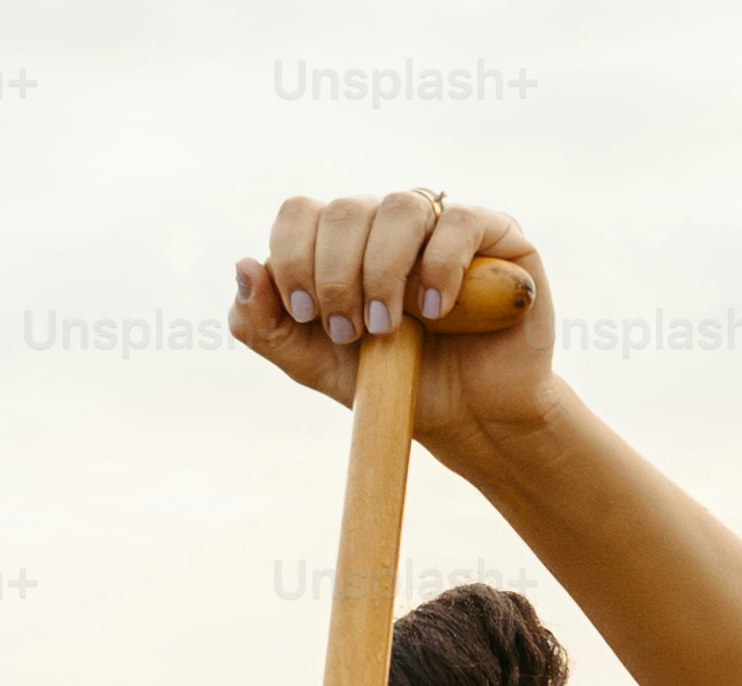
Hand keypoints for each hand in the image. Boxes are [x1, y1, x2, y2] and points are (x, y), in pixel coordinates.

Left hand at [232, 191, 552, 449]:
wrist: (470, 421)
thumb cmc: (394, 386)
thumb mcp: (313, 364)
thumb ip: (264, 324)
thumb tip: (244, 265)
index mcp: (341, 241)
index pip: (301, 212)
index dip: (293, 257)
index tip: (306, 315)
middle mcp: (388, 223)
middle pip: (343, 209)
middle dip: (335, 276)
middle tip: (352, 333)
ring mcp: (442, 226)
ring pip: (398, 208)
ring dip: (383, 270)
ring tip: (390, 326)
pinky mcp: (498, 240)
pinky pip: (458, 223)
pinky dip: (439, 265)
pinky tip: (436, 309)